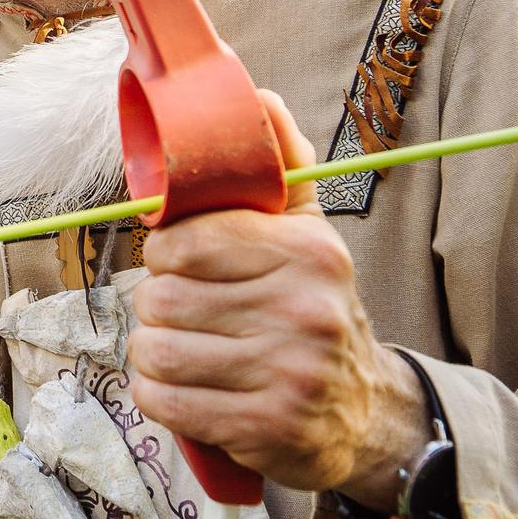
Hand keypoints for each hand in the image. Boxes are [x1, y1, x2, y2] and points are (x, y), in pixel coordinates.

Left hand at [129, 90, 430, 501]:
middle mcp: (304, 310)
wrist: (364, 411)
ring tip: (182, 350)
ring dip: (153, 353)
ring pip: (156, 350)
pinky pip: (166, 402)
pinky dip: (159, 396)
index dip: (165, 254)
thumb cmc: (314, 308)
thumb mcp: (308, 231)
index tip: (179, 264)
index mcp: (307, 251)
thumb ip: (279, 163)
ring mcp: (289, 373)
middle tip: (182, 313)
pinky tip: (184, 389)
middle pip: (162, 298)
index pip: (186, 241)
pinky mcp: (268, 427)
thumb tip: (252, 90)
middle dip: (156, 307)